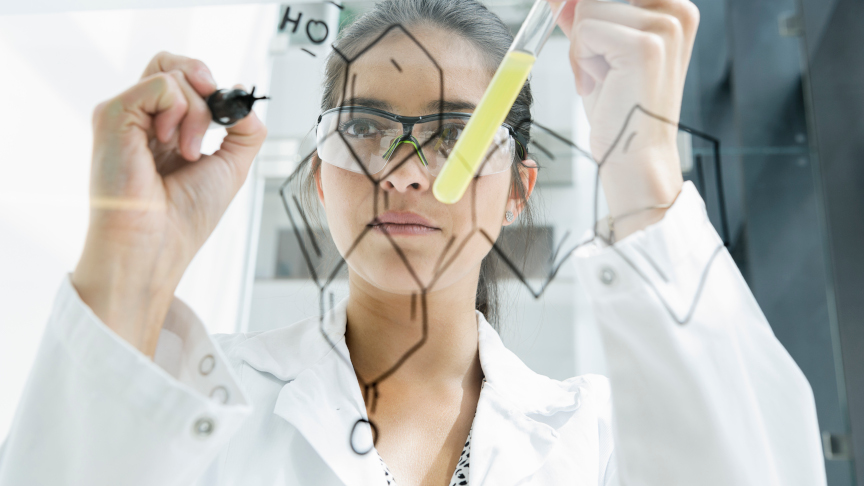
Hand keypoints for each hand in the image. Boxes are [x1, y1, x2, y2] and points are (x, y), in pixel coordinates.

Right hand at [72, 52, 266, 356]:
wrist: (156, 246)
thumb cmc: (185, 218)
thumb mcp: (232, 166)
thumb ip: (244, 128)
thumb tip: (241, 97)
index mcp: (163, 129)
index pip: (185, 79)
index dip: (214, 90)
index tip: (228, 120)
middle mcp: (141, 118)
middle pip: (174, 63)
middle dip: (207, 86)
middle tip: (214, 123)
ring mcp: (124, 115)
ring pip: (173, 72)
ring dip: (198, 111)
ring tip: (189, 152)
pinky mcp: (112, 115)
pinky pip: (161, 83)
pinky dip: (180, 110)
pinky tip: (171, 145)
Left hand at [556, 0, 698, 237]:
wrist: (634, 155)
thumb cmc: (620, 110)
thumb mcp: (599, 53)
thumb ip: (584, 19)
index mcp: (674, 9)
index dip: (584, 7)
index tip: (572, 17)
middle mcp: (676, 11)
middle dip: (582, 29)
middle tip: (594, 67)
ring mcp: (664, 27)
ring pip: (586, 10)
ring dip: (580, 49)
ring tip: (600, 80)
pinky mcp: (645, 46)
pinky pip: (584, 30)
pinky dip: (579, 60)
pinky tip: (596, 85)